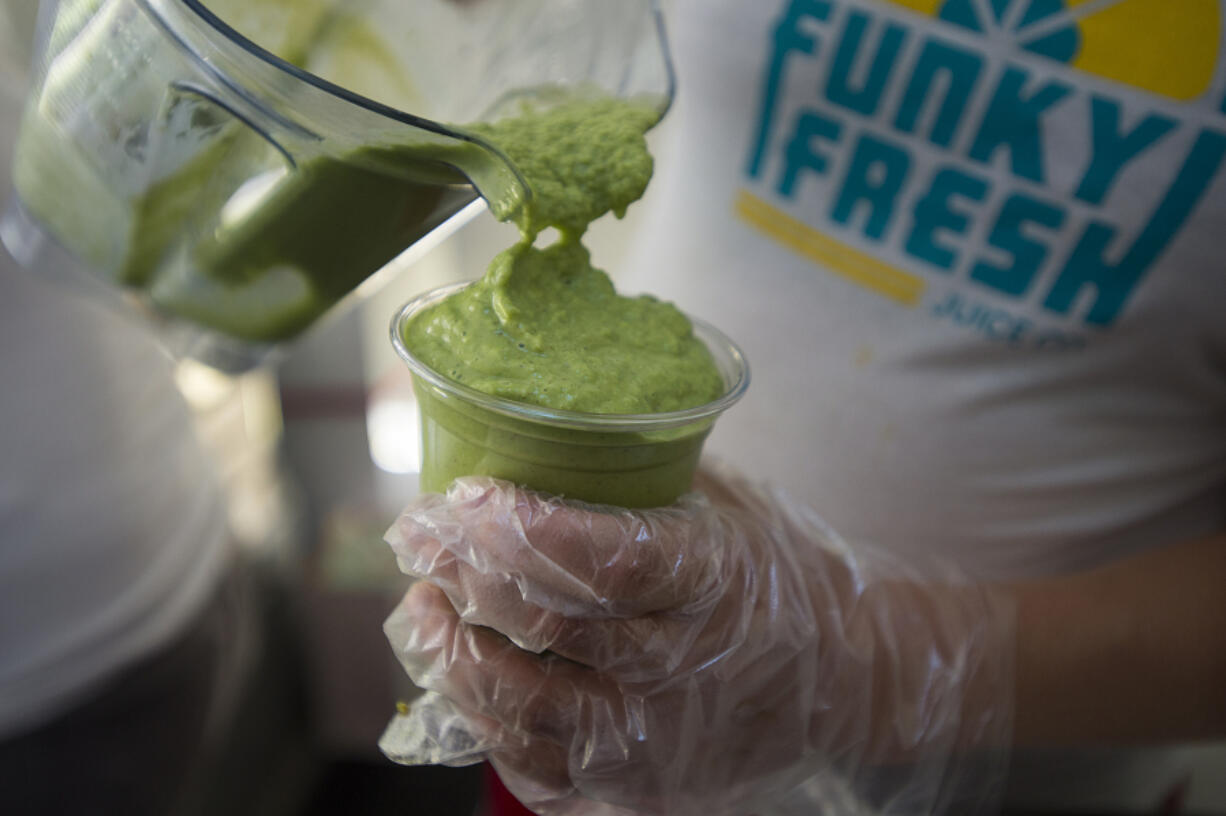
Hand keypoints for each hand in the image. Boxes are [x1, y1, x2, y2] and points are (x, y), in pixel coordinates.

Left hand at [380, 467, 1012, 814]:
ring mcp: (659, 737)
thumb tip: (530, 425)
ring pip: (526, 705)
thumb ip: (640, 473)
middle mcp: (685, 665)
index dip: (523, 527)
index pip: (608, 557)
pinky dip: (482, 720)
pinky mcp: (637, 788)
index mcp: (715, 579)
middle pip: (549, 625)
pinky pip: (536, 765)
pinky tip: (458, 674)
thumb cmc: (766, 573)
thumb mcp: (723, 502)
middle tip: (415, 534)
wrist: (839, 676)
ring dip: (454, 653)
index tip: (465, 494)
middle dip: (463, 573)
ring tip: (420, 607)